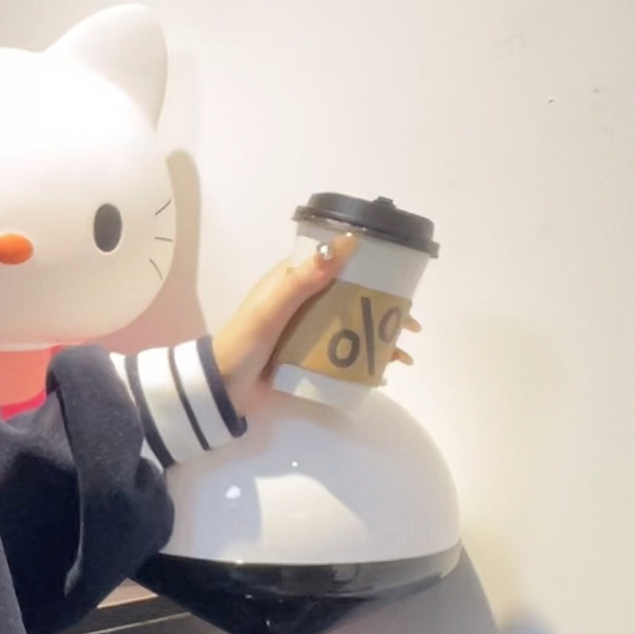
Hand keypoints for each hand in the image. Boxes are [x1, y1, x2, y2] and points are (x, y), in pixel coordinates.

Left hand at [211, 235, 419, 413]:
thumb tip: (347, 243)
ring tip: (405, 354)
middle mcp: (303, 302)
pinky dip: (366, 362)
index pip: (336, 263)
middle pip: (352, 296)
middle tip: (413, 324)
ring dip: (381, 337)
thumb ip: (305, 278)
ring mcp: (306, 331)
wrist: (221, 390)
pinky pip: (344, 355)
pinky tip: (385, 373)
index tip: (400, 273)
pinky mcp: (307, 358)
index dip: (368, 265)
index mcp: (292, 281)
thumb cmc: (244, 343)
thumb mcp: (273, 308)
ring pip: (352, 327)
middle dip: (385, 307)